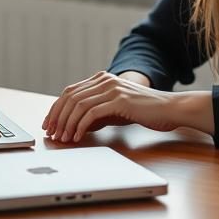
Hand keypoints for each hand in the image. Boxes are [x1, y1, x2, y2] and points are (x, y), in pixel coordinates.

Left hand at [42, 71, 213, 142]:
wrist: (170, 109)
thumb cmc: (145, 112)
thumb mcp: (116, 110)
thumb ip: (97, 113)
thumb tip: (76, 126)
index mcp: (102, 79)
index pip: (70, 91)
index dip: (56, 108)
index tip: (49, 124)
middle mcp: (104, 79)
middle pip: (70, 97)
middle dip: (57, 117)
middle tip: (51, 134)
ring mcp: (112, 88)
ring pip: (78, 105)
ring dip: (67, 124)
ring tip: (62, 139)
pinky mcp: (119, 99)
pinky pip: (91, 113)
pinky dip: (80, 126)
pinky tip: (77, 137)